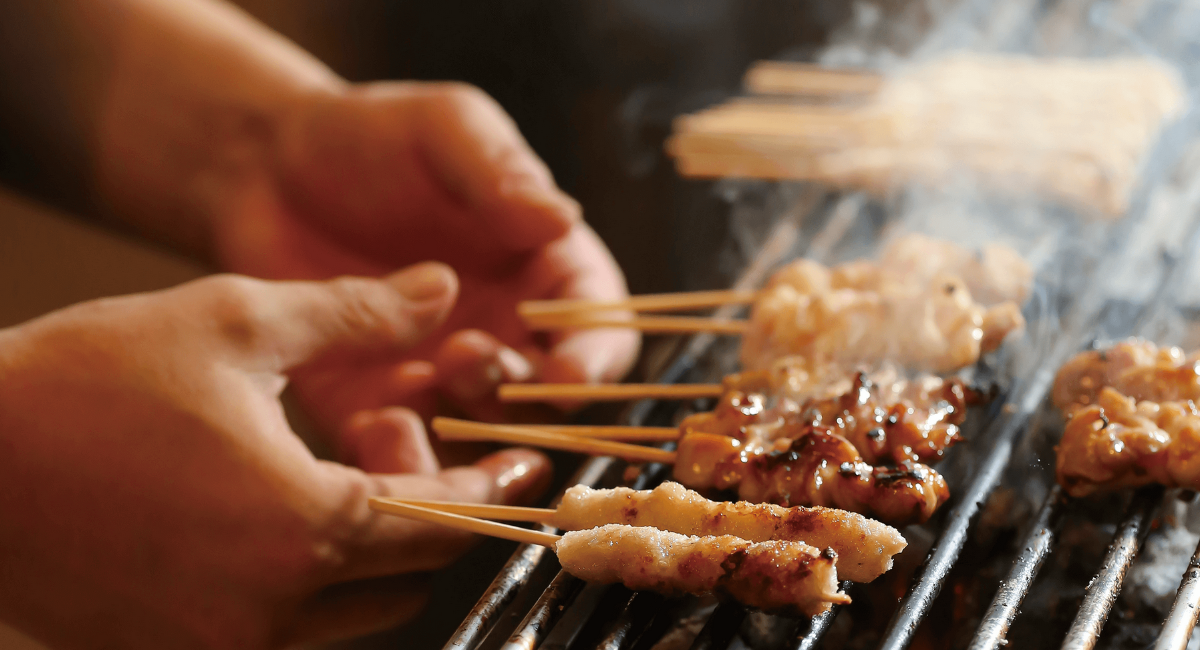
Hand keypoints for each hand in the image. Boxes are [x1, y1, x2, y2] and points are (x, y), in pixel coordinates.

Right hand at [0, 267, 550, 648]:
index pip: (442, 522)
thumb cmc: (84, 381)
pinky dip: (315, 585)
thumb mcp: (235, 321)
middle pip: (411, 581)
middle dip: (446, 528)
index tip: (523, 466)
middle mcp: (272, 607)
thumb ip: (358, 313)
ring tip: (379, 487)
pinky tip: (294, 521)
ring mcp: (222, 644)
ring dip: (384, 559)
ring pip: (356, 615)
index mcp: (303, 524)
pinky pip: (286, 630)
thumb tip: (440, 287)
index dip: (492, 490)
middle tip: (460, 472)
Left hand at [203, 82, 639, 428]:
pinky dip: (398, 454)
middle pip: (548, 397)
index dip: (593, 358)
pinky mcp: (381, 404)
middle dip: (517, 393)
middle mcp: (510, 331)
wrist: (268, 165)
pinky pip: (406, 454)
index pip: (600, 327)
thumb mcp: (446, 129)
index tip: (567, 373)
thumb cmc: (373, 134)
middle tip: (463, 354)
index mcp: (546, 268)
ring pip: (485, 439)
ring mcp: (445, 375)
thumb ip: (501, 172)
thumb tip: (563, 216)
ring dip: (465, 433)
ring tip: (415, 379)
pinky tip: (368, 417)